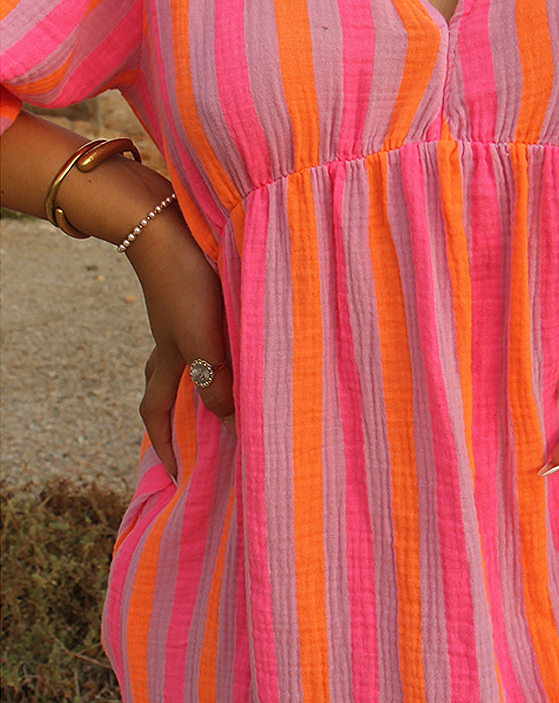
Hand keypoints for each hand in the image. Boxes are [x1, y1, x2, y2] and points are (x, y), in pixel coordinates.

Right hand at [125, 204, 233, 480]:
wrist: (168, 227)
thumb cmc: (186, 286)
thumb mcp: (203, 342)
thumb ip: (218, 383)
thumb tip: (230, 422)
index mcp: (168, 358)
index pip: (157, 412)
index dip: (163, 446)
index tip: (174, 476)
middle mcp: (172, 340)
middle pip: (170, 386)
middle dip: (184, 412)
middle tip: (207, 435)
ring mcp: (183, 315)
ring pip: (193, 356)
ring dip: (213, 376)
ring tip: (244, 392)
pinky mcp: (200, 291)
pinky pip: (212, 329)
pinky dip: (229, 342)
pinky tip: (257, 336)